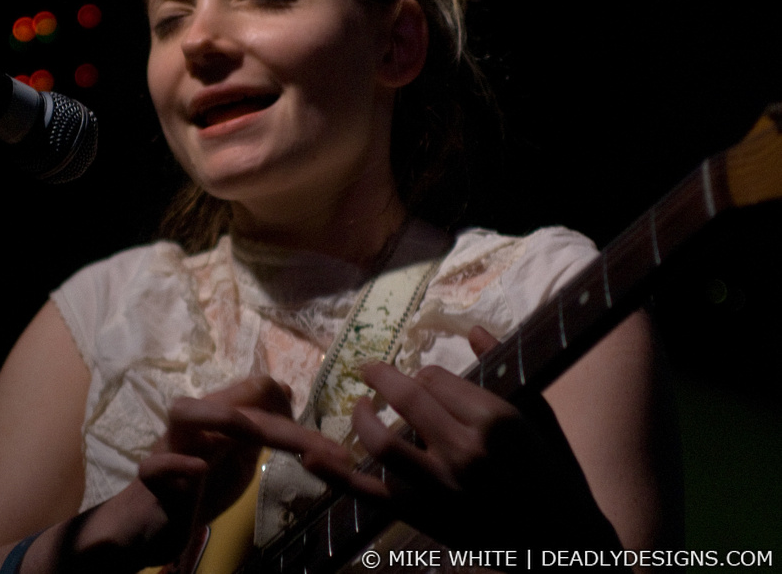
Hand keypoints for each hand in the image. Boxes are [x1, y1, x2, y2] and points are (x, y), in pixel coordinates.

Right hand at [130, 376, 377, 564]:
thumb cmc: (195, 490)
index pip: (257, 388)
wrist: (149, 525)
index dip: (290, 409)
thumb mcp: (237, 457)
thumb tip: (287, 389)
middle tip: (326, 455)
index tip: (315, 445)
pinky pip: (155, 465)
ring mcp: (169, 449)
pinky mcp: (150, 482)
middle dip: (285, 427)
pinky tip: (199, 471)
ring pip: (185, 412)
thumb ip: (260, 427)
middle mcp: (193, 425)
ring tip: (258, 438)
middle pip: (236, 404)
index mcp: (216, 417)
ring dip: (223, 418)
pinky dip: (177, 464)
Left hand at [350, 327, 620, 551]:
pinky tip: (310, 455)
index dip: (422, 374)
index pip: (436, 379)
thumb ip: (504, 369)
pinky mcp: (421, 516)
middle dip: (385, 378)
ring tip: (360, 407)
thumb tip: (472, 328)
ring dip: (362, 416)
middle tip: (371, 370)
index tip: (421, 378)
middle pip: (408, 398)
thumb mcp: (539, 416)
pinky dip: (335, 475)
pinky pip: (369, 493)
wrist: (562, 543)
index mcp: (495, 420)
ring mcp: (438, 486)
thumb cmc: (555, 475)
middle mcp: (463, 450)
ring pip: (381, 440)